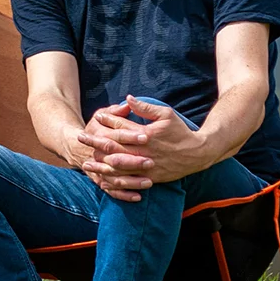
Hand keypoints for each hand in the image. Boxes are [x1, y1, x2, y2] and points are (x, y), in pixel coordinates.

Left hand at [80, 96, 207, 198]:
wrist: (198, 154)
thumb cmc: (181, 131)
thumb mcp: (166, 114)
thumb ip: (145, 107)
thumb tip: (127, 98)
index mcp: (146, 134)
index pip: (120, 127)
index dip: (106, 121)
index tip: (96, 117)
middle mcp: (143, 151)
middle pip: (114, 146)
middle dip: (95, 142)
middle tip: (80, 138)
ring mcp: (145, 166)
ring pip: (118, 167)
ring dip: (100, 165)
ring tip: (85, 163)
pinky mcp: (149, 178)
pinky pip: (128, 181)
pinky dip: (114, 182)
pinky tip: (103, 181)